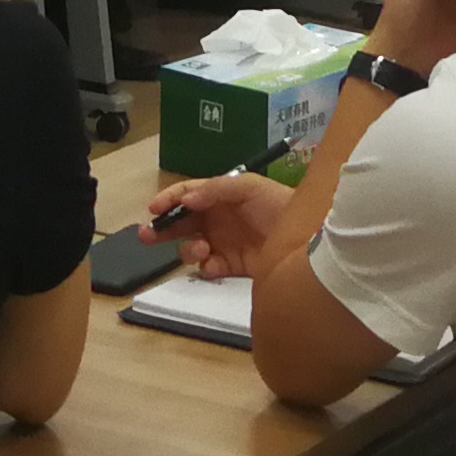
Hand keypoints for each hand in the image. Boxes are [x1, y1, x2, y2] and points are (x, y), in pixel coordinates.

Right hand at [143, 172, 290, 279]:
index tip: (153, 209)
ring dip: (188, 249)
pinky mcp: (233, 265)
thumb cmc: (279, 205)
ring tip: (200, 250)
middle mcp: (218, 218)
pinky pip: (208, 268)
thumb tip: (186, 200)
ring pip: (191, 247)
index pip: (188, 194)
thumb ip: (217, 190)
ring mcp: (224, 243)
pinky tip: (212, 264)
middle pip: (182, 223)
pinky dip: (205, 267)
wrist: (307, 239)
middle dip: (163, 228)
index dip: (169, 200)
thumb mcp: (250, 188)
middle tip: (147, 236)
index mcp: (220, 196)